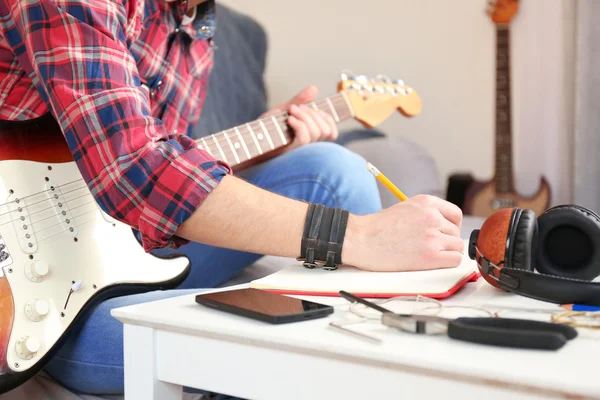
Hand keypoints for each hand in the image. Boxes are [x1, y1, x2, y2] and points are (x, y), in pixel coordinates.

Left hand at [261, 85, 337, 150]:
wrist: (247, 142)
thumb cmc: (263, 129)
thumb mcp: (282, 111)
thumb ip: (299, 101)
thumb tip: (314, 88)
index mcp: (308, 137)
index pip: (331, 133)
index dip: (329, 120)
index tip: (315, 109)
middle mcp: (307, 147)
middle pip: (326, 131)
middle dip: (314, 114)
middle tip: (296, 108)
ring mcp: (299, 150)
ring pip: (317, 133)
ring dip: (306, 117)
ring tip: (291, 112)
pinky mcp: (290, 152)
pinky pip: (304, 139)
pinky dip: (300, 124)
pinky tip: (289, 119)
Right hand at [342, 195, 463, 271]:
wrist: (361, 239)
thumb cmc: (377, 227)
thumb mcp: (405, 208)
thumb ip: (426, 213)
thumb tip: (443, 226)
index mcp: (426, 202)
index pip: (455, 214)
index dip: (451, 226)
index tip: (443, 233)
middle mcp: (432, 216)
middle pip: (456, 232)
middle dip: (445, 240)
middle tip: (428, 246)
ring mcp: (432, 236)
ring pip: (457, 246)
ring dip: (446, 252)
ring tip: (427, 254)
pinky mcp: (430, 255)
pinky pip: (455, 260)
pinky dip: (447, 262)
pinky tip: (433, 262)